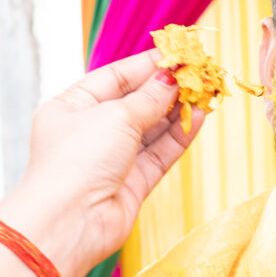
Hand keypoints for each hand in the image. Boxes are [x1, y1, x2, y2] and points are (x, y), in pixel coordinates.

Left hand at [0, 50, 205, 276]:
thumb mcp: (114, 116)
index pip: (114, 77)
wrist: (70, 223)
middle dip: (166, 88)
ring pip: (151, 128)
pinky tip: (199, 118)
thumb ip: (148, 98)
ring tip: (205, 92)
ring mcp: (111, 159)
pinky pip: (159, 153)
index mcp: (71, 107)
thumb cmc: (76, 162)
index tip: (179, 53)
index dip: (147, 64)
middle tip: (198, 72)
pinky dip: (179, 136)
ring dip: (177, 111)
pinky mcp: (131, 183)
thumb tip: (171, 79)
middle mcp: (90, 131)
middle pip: (135, 102)